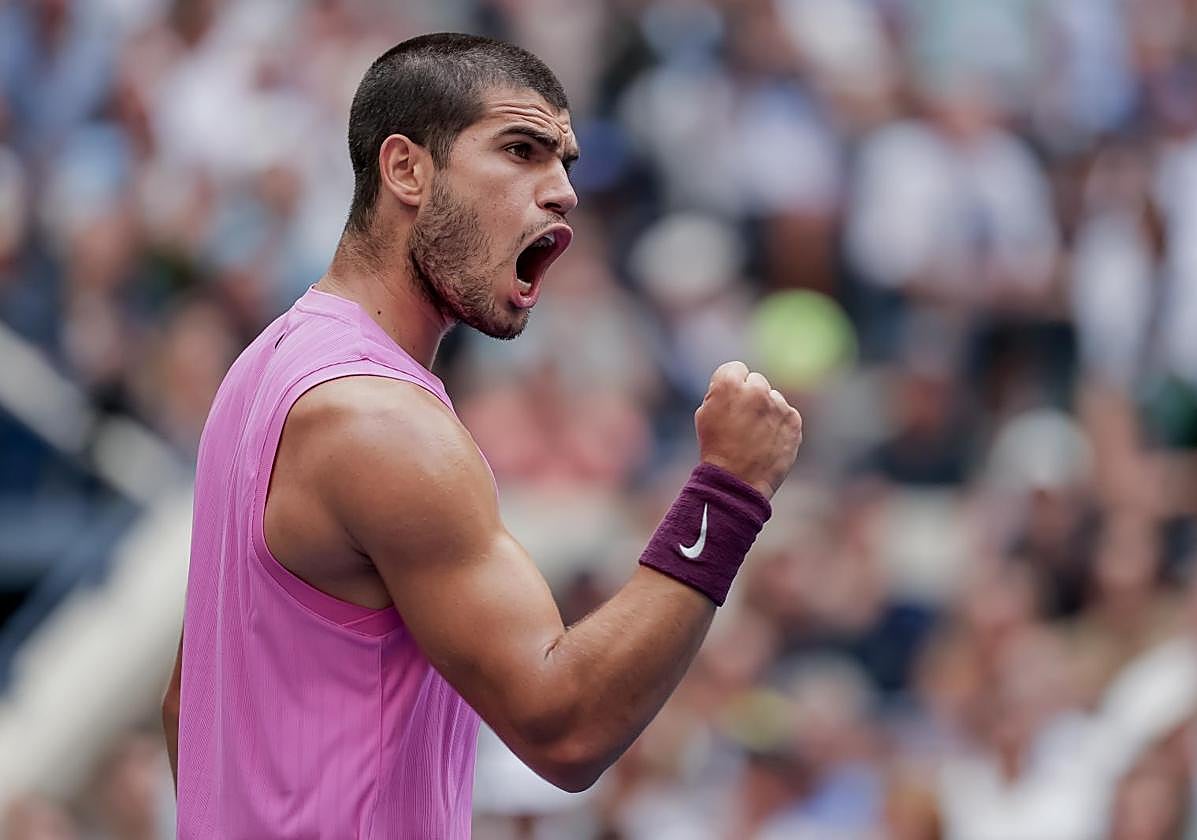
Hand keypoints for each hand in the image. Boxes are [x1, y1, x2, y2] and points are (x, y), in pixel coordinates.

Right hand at [695, 361, 802, 499]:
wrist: (736, 481)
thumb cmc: (715, 448)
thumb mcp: (704, 414)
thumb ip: (721, 392)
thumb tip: (737, 384)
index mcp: (729, 384)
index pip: (735, 368)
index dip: (731, 385)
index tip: (729, 401)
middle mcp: (756, 389)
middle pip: (756, 381)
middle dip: (751, 395)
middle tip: (742, 420)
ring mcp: (778, 404)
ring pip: (773, 398)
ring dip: (766, 410)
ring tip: (755, 435)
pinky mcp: (793, 420)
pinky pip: (786, 413)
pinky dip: (779, 424)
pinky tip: (767, 441)